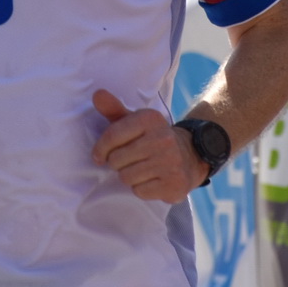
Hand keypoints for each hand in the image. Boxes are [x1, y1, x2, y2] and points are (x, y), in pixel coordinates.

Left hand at [90, 90, 207, 203]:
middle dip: (117, 163)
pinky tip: (152, 179)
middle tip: (129, 160)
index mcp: (150, 119)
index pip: (112, 136)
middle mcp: (162, 139)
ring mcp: (171, 162)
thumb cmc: (152, 138)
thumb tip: (97, 94)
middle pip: (116, 161)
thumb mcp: (135, 121)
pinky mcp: (174, 184)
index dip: (100, 149)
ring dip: (129, 176)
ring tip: (141, 169)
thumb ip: (114, 109)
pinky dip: (142, 189)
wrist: (190, 155)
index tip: (99, 155)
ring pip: (126, 178)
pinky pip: (140, 192)